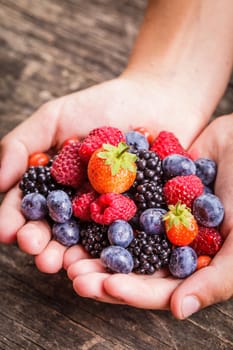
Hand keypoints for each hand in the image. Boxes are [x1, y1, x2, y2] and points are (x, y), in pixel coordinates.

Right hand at [0, 76, 205, 273]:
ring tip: (66, 267)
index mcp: (57, 185)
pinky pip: (130, 237)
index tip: (8, 232)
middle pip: (59, 230)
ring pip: (90, 241)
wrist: (156, 100)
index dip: (17, 220)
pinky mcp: (141, 217)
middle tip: (41, 257)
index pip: (32, 206)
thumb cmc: (101, 105)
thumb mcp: (54, 118)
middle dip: (47, 245)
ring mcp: (111, 212)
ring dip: (77, 257)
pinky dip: (118, 250)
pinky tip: (108, 262)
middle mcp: (80, 204)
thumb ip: (21, 145)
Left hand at [65, 114, 232, 317]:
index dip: (131, 291)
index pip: (157, 288)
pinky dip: (102, 204)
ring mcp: (156, 217)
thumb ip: (217, 279)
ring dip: (95, 242)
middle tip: (72, 270)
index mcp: (190, 264)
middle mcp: (168, 244)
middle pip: (132, 265)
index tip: (104, 287)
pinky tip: (80, 206)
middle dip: (102, 271)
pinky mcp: (146, 192)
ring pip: (121, 236)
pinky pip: (121, 200)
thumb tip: (179, 311)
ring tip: (68, 244)